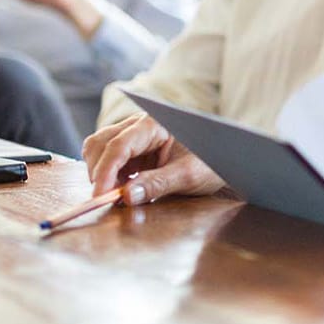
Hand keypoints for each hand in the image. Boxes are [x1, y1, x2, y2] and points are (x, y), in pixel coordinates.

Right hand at [83, 114, 223, 201]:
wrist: (224, 155)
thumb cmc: (210, 160)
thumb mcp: (188, 175)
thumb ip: (158, 184)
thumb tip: (127, 195)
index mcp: (154, 124)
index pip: (119, 145)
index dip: (105, 172)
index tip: (101, 196)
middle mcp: (139, 125)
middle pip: (101, 143)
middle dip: (99, 172)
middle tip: (108, 199)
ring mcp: (134, 135)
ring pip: (100, 150)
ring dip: (102, 173)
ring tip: (117, 195)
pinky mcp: (133, 148)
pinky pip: (108, 159)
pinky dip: (108, 175)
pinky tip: (122, 190)